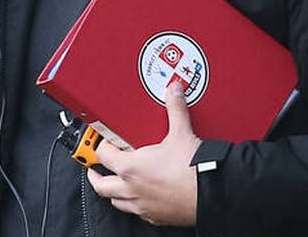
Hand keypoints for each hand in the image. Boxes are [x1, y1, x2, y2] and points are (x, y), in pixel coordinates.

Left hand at [87, 81, 200, 225]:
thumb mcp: (182, 132)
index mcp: (130, 167)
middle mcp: (131, 188)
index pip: (103, 155)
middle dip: (94, 176)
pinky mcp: (156, 217)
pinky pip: (137, 213)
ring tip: (114, 184)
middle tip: (93, 169)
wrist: (214, 194)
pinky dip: (134, 205)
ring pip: (116, 202)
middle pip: (101, 185)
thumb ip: (175, 109)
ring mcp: (142, 205)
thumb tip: (174, 90)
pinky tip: (140, 197)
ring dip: (113, 192)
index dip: (101, 146)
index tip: (103, 143)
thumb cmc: (194, 169)